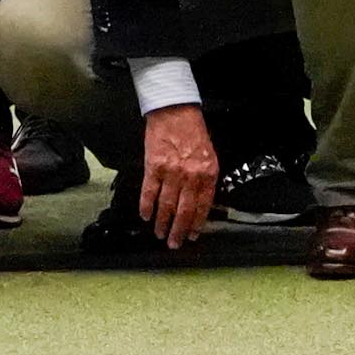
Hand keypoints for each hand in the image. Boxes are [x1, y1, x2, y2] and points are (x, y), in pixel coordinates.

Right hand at [137, 104, 217, 249]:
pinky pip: (149, 191)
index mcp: (207, 174)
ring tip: (159, 234)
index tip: (192, 236)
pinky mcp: (153, 166)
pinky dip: (146, 206)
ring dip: (162, 223)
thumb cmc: (192, 131)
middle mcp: (190, 176)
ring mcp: (171, 172)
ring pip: (166, 205)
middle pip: (184, 211)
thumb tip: (201, 203)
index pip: (203, 207)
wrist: (175, 110)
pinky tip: (145, 215)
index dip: (196, 224)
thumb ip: (206, 180)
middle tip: (174, 243)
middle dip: (178, 231)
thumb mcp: (209, 156)